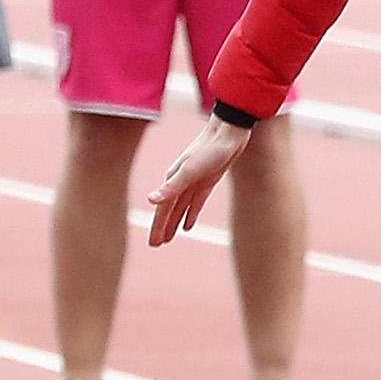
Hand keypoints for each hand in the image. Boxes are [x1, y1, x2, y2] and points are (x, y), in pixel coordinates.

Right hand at [145, 116, 251, 245]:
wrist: (229, 134)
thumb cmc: (209, 150)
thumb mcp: (189, 171)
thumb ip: (171, 187)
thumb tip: (151, 200)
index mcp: (173, 180)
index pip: (163, 209)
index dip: (158, 227)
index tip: (153, 244)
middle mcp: (180, 182)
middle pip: (169, 210)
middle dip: (162, 227)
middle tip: (155, 245)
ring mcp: (194, 182)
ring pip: (181, 208)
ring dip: (174, 223)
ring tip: (168, 239)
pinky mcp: (207, 181)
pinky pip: (196, 202)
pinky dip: (191, 214)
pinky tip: (188, 226)